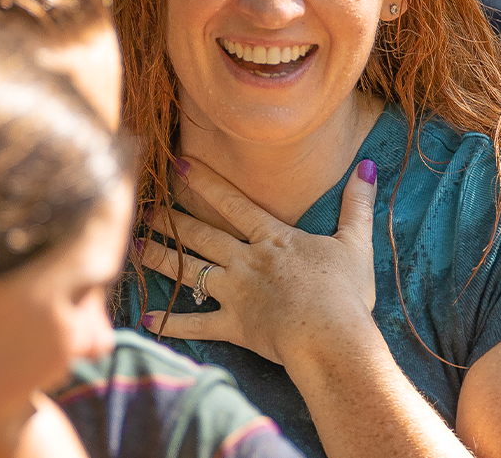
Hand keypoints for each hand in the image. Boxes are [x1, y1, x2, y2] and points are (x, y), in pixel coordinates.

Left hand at [134, 156, 379, 364]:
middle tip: (144, 208)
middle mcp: (246, 260)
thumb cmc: (345, 292)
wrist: (330, 336)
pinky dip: (171, 322)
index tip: (178, 164)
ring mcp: (236, 293)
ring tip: (133, 247)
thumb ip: (357, 204)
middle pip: (201, 234)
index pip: (232, 202)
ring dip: (160, 258)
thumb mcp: (356, 243)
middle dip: (171, 220)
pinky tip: (147, 318)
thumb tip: (367, 167)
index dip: (204, 181)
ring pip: (189, 270)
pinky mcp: (233, 325)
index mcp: (273, 238)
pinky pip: (196, 323)